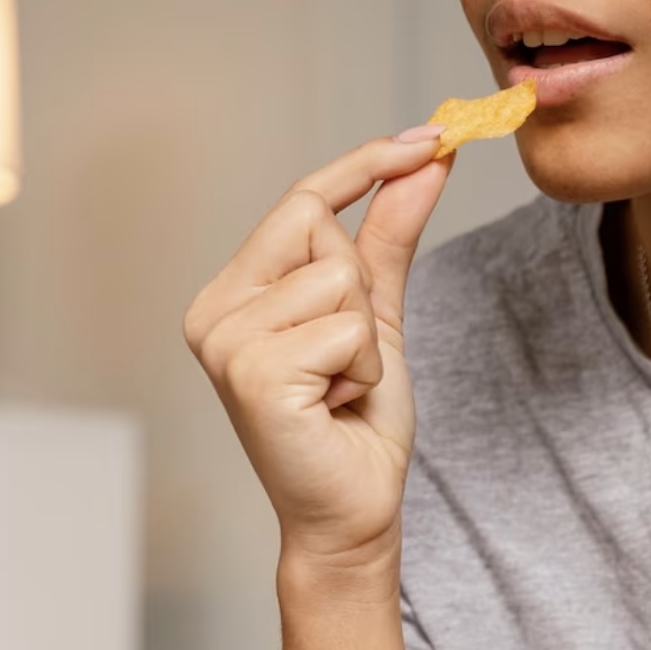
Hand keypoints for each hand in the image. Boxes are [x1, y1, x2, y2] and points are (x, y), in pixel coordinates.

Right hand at [184, 131, 452, 573]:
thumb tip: (429, 158)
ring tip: (341, 389)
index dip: (365, 165)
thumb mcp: (377, 316)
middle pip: (322, 229)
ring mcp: (227, 343)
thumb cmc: (355, 425)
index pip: (300, 199)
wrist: (353, 514)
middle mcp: (214, 311)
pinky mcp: (256, 375)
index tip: (436, 135)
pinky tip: (336, 408)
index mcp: (232, 292)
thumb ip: (391, 237)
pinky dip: (364, 368)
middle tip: (349, 361)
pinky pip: (346, 328)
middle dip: (362, 291)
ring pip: (339, 279)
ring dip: (367, 340)